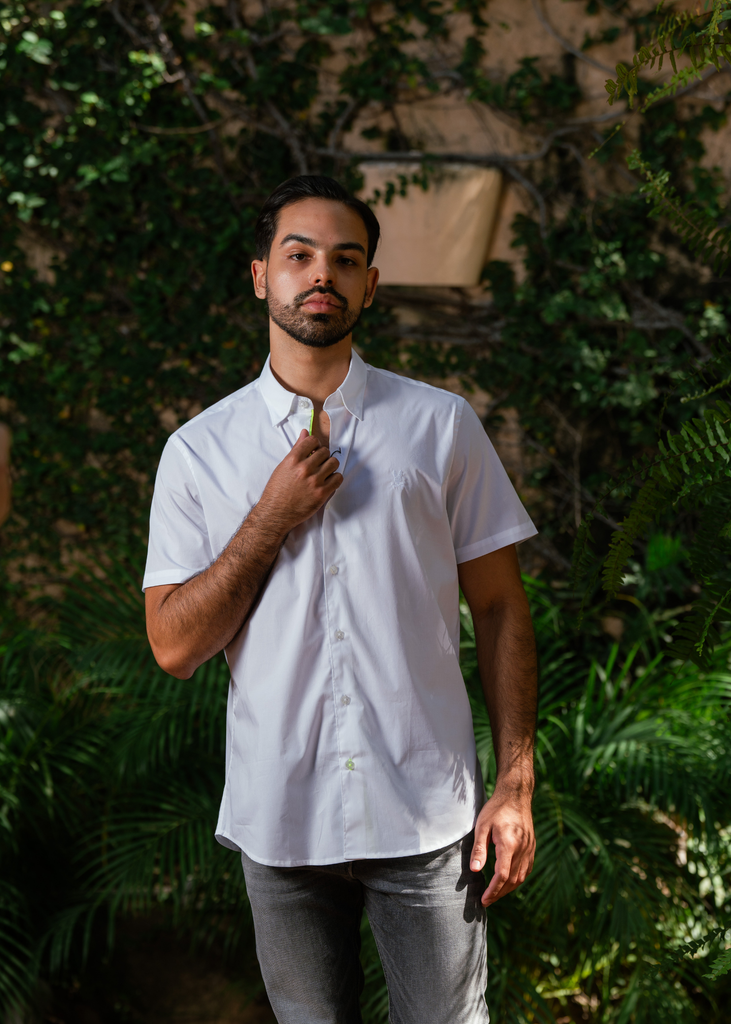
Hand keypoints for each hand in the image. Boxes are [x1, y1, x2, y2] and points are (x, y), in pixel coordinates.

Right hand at [258, 429, 342, 535]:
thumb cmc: (277, 490)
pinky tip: (327, 482)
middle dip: (322, 457)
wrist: (276, 513)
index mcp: (293, 459)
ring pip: (333, 463)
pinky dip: (334, 479)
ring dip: (330, 467)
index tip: (314, 451)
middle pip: (325, 452)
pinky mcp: (322, 493)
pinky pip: (338, 478)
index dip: (315, 445)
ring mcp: (314, 481)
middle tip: (318, 465)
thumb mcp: (283, 466)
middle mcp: (304, 468)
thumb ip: (296, 449)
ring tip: (323, 473)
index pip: (313, 441)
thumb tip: (306, 432)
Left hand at [470, 784, 534, 906]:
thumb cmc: (496, 809)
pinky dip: (518, 879)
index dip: (493, 891)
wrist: (516, 795)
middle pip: (512, 880)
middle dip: (499, 893)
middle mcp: (522, 849)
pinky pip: (527, 869)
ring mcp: (530, 849)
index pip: (502, 875)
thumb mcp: (482, 826)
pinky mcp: (532, 847)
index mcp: (509, 844)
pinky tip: (509, 882)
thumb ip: (479, 849)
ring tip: (495, 894)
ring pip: (521, 877)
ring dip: (508, 889)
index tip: (483, 900)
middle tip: (486, 901)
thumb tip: (475, 871)